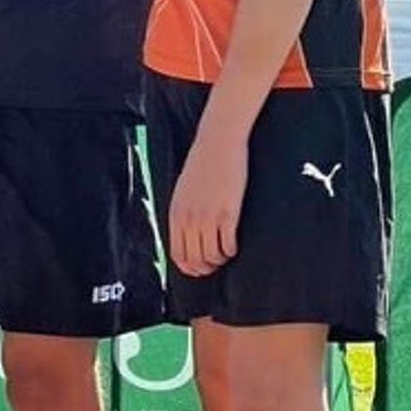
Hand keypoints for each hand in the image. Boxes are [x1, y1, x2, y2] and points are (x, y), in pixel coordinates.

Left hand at [167, 119, 247, 276]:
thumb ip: (182, 213)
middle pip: (195, 260)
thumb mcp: (183, 191)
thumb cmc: (203, 165)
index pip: (177, 255)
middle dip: (207, 267)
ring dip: (221, 259)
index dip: (190, 267)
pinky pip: (228, 246)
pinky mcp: (228, 213)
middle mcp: (189, 219)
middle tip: (217, 262)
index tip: (200, 268)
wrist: (217, 142)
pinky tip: (235, 244)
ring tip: (226, 252)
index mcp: (175, 214)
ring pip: (212, 256)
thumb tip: (187, 236)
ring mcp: (208, 217)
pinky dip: (232, 250)